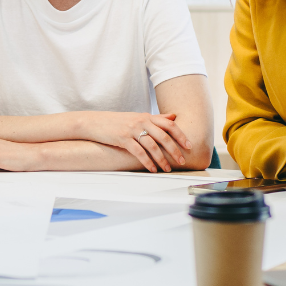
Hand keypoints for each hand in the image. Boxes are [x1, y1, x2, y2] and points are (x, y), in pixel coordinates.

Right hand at [78, 111, 192, 172]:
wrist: (95, 122)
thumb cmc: (117, 122)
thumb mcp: (137, 117)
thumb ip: (156, 118)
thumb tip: (173, 117)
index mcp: (147, 116)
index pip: (169, 124)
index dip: (181, 135)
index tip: (189, 146)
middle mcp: (141, 121)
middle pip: (163, 136)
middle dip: (174, 150)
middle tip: (181, 161)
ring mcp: (132, 130)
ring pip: (152, 146)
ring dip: (161, 159)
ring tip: (167, 169)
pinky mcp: (123, 138)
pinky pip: (138, 152)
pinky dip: (147, 162)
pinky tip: (152, 169)